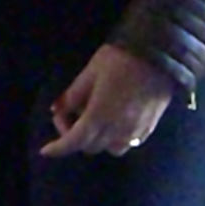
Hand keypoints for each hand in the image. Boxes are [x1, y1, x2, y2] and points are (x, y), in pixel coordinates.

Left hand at [41, 44, 173, 158]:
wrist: (158, 55)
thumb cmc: (119, 59)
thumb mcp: (89, 73)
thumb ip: (72, 95)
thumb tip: (57, 109)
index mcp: (99, 116)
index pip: (74, 141)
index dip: (58, 148)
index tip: (46, 150)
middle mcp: (117, 131)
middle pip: (90, 147)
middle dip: (75, 136)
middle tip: (70, 114)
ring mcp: (136, 132)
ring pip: (110, 148)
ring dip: (97, 139)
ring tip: (93, 118)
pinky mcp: (149, 129)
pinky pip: (128, 142)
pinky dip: (115, 137)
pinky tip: (113, 120)